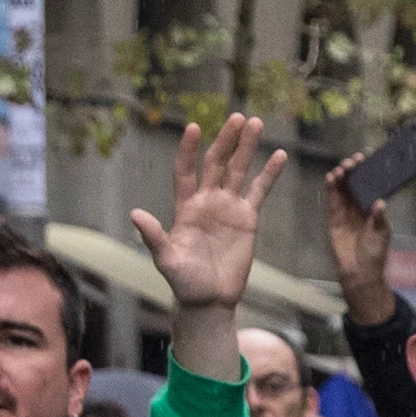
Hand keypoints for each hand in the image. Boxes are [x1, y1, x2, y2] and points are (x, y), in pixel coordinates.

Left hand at [131, 113, 284, 335]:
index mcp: (185, 207)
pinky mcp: (248, 219)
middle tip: (237, 117)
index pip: (185, 171)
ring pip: (238, 171)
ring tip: (255, 123)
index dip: (188, 150)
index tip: (193, 127)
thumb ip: (153, 237)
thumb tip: (136, 214)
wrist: (209, 299)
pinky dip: (269, 174)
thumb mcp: (166, 260)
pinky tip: (279, 155)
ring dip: (247, 148)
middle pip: (216, 163)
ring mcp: (228, 208)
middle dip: (226, 140)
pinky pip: (259, 191)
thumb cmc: (184, 281)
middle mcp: (207, 202)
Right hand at [322, 152, 397, 315]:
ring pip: (340, 188)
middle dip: (352, 170)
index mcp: (372, 207)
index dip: (367, 171)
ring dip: (340, 177)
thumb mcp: (382, 233)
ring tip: (342, 169)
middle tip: (354, 162)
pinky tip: (331, 178)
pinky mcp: (333, 218)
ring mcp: (344, 211)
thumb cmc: (375, 253)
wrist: (360, 271)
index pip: (369, 184)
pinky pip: (330, 200)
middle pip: (353, 182)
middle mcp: (357, 206)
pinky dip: (330, 189)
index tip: (367, 159)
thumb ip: (380, 217)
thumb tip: (380, 202)